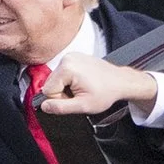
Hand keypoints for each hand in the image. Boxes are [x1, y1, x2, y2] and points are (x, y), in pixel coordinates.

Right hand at [38, 56, 159, 117]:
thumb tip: (44, 106)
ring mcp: (70, 56)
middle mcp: (67, 58)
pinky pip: (63, 73)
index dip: (61, 99)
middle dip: (63, 93)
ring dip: (67, 87)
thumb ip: (61, 107)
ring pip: (57, 79)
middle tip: (80, 94)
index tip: (75, 99)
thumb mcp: (83, 105)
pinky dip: (70, 80)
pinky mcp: (74, 57)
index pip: (48, 90)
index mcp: (67, 68)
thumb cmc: (106, 92)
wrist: (120, 81)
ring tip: (83, 88)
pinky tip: (83, 82)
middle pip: (51, 83)